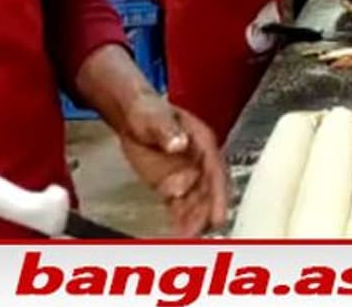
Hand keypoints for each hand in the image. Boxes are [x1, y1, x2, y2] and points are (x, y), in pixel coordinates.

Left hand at [117, 93, 227, 236]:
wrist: (132, 116)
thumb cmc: (147, 111)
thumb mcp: (155, 117)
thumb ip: (167, 130)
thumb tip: (180, 144)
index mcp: (203, 143)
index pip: (216, 172)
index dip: (219, 195)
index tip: (218, 215)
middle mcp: (200, 162)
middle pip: (208, 192)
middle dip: (205, 214)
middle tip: (199, 233)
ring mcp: (188, 175)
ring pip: (196, 202)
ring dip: (194, 221)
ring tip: (186, 239)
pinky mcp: (173, 186)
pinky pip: (180, 206)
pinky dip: (180, 221)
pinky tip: (178, 235)